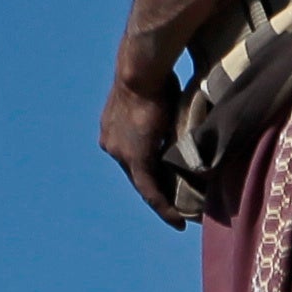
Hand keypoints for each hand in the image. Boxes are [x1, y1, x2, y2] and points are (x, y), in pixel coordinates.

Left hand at [99, 72, 183, 224]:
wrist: (140, 72)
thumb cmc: (152, 76)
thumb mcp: (156, 102)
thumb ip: (163, 121)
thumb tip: (180, 130)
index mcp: (114, 130)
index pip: (133, 159)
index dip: (148, 174)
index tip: (163, 188)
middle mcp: (111, 144)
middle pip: (136, 174)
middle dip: (156, 191)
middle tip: (175, 208)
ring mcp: (120, 152)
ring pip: (142, 183)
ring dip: (161, 199)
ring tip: (179, 216)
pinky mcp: (135, 158)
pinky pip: (148, 189)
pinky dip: (162, 205)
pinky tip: (177, 220)